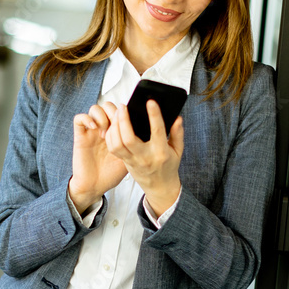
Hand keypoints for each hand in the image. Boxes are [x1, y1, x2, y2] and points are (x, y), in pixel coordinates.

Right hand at [68, 103, 127, 213]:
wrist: (94, 187)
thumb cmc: (112, 174)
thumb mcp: (131, 158)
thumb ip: (138, 144)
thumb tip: (154, 132)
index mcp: (117, 132)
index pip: (122, 110)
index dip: (127, 110)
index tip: (131, 120)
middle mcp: (104, 128)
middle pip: (109, 106)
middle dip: (115, 112)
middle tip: (118, 125)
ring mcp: (92, 131)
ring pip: (95, 108)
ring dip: (102, 116)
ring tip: (106, 131)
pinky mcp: (80, 136)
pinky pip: (79, 118)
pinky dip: (87, 119)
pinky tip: (95, 128)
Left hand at [104, 100, 183, 216]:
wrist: (160, 187)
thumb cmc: (169, 165)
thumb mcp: (178, 150)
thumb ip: (178, 133)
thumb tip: (177, 118)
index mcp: (160, 152)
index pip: (157, 131)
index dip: (154, 115)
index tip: (151, 102)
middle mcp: (144, 157)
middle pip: (128, 138)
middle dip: (123, 120)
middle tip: (123, 106)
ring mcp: (132, 160)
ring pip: (117, 143)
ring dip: (114, 126)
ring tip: (117, 113)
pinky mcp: (124, 162)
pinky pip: (113, 148)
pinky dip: (111, 135)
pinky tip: (114, 125)